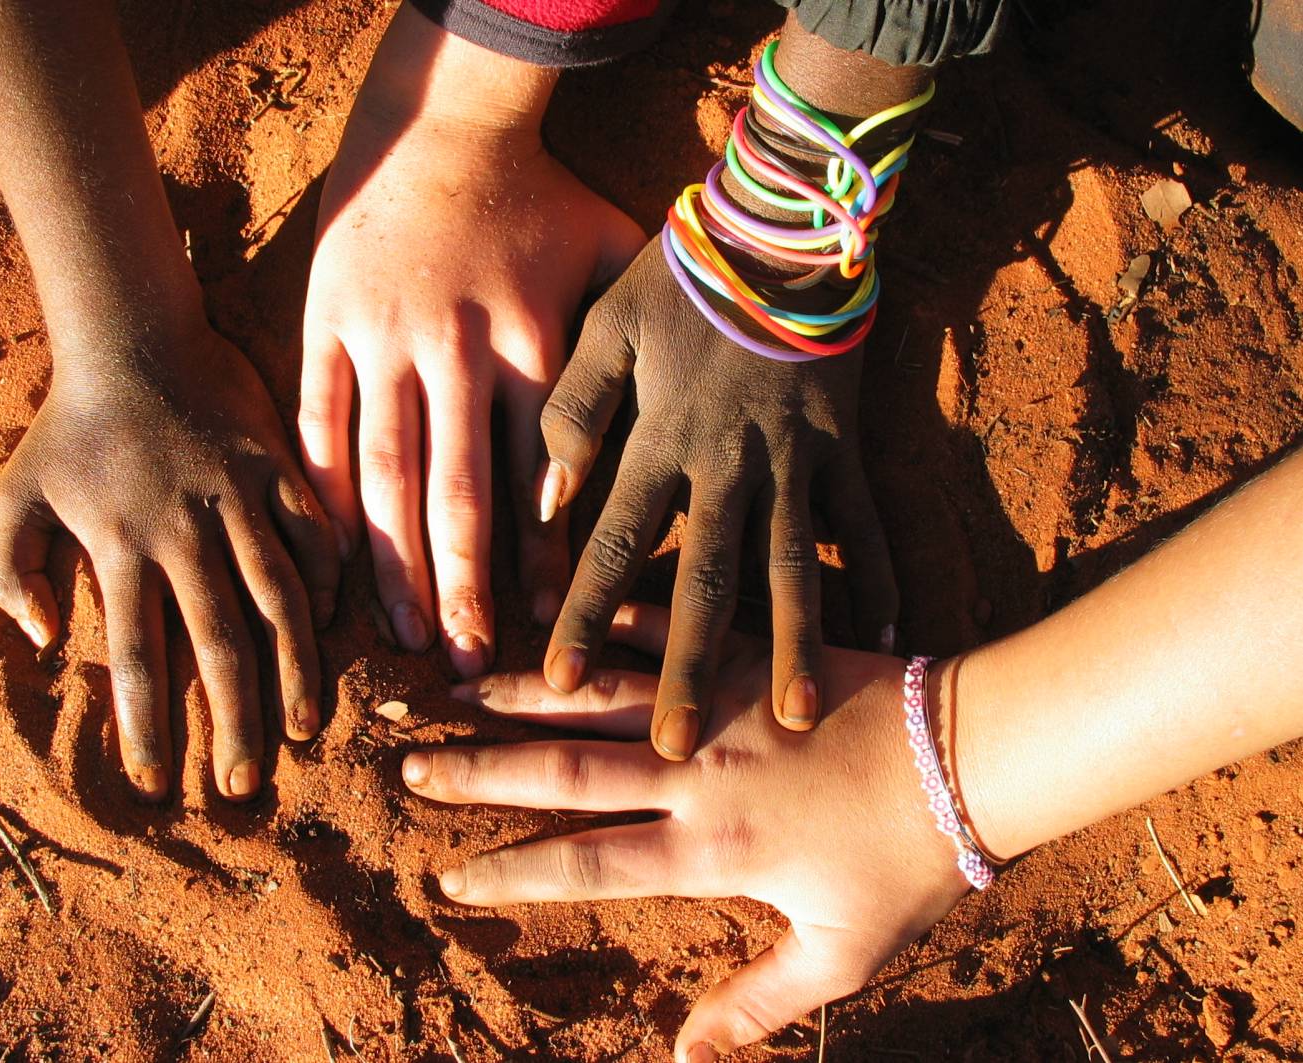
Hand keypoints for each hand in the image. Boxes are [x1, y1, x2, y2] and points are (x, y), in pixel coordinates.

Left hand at [0, 325, 338, 800]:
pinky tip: (335, 629)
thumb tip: (47, 644)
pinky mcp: (279, 469)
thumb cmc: (71, 425)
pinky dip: (329, 584)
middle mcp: (186, 532)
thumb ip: (13, 571)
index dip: (147, 726)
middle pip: (218, 644)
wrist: (134, 335)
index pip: (137, 657)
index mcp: (120, 545)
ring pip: (278, 600)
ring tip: (303, 728)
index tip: (158, 784)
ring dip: (294, 670)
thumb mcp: (15, 493)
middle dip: (233, 722)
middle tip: (244, 785)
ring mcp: (240, 500)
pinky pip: (316, 535)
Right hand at [298, 4, 644, 676]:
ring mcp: (382, 341)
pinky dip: (321, 494)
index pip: (536, 472)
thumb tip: (671, 427)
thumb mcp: (611, 254)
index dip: (539, 554)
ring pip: (382, 471)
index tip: (542, 621)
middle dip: (463, 586)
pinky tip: (330, 557)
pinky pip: (319, 424)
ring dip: (391, 561)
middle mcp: (455, 352)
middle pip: (457, 491)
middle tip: (467, 662)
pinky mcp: (325, 326)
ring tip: (403, 634)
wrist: (444, 121)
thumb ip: (633, 342)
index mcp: (531, 344)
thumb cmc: (538, 200)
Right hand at [402, 603, 964, 1060]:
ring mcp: (712, 705)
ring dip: (517, 692)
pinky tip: (560, 612)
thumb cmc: (909, 864)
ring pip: (592, 695)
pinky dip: (605, 619)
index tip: (446, 881)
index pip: (582, 864)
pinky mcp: (743, 653)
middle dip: (477, 774)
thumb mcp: (840, 957)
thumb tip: (683, 1059)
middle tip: (409, 768)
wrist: (972, 755)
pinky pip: (661, 628)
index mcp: (709, 850)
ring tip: (453, 687)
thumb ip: (756, 1005)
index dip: (507, 873)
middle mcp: (692, 774)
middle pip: (561, 771)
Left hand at [537, 240, 898, 759]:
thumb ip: (574, 408)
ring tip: (789, 719)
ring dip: (788, 647)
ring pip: (790, 570)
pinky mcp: (847, 449)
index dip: (583, 614)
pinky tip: (884, 639)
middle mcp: (727, 466)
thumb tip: (550, 493)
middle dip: (687, 667)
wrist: (781, 224)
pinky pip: (865, 526)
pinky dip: (875, 581)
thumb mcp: (606, 325)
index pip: (612, 542)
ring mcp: (796, 462)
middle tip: (678, 747)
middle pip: (703, 581)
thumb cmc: (683, 276)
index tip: (559, 684)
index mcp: (660, 439)